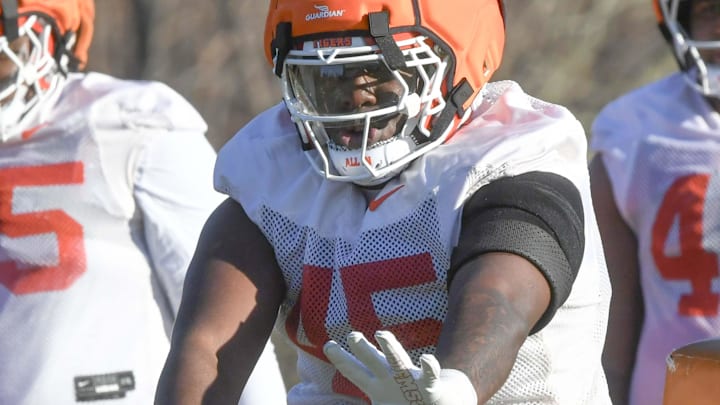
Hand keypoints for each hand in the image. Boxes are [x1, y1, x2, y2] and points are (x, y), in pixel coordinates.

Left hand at [323, 330, 476, 404]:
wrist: (435, 403)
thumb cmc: (404, 404)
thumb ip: (372, 403)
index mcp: (376, 384)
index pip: (354, 370)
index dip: (340, 358)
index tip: (328, 345)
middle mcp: (391, 376)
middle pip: (373, 361)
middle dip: (363, 349)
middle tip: (352, 335)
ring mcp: (409, 378)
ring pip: (399, 360)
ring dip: (390, 348)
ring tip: (382, 334)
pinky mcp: (429, 386)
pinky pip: (429, 375)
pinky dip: (429, 367)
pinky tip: (427, 359)